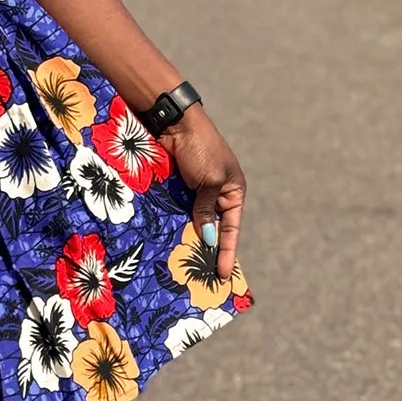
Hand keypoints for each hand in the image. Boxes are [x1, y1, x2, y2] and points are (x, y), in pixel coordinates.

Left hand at [161, 105, 245, 281]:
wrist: (175, 123)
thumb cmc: (200, 149)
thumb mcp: (208, 182)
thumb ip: (206, 210)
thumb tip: (207, 237)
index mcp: (233, 191)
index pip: (232, 228)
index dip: (227, 252)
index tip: (224, 274)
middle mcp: (216, 193)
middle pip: (213, 229)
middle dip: (207, 250)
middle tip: (202, 277)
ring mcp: (196, 191)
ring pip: (194, 222)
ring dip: (189, 240)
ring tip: (184, 267)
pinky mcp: (178, 188)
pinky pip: (178, 212)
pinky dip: (174, 226)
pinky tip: (168, 243)